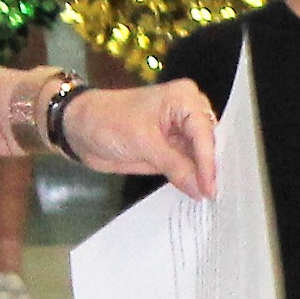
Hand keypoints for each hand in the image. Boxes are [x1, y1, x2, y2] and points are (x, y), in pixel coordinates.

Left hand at [62, 78, 220, 195]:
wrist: (78, 128)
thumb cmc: (108, 122)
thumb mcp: (143, 143)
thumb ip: (175, 166)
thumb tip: (200, 190)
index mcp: (184, 99)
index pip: (204, 134)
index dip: (208, 163)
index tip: (211, 190)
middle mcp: (188, 113)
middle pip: (209, 144)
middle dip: (212, 169)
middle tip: (221, 196)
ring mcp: (181, 131)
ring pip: (200, 157)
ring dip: (203, 177)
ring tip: (213, 199)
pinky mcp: (172, 148)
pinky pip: (187, 165)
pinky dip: (191, 179)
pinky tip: (198, 194)